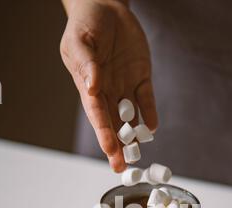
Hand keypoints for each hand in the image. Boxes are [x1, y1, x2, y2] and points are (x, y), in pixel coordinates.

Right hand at [60, 0, 157, 171]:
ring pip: (131, 117)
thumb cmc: (86, 25)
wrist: (106, 8)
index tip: (111, 152)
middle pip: (113, 125)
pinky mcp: (141, 78)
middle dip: (118, 147)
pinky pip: (146, 99)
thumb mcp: (80, 42)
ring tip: (140, 155)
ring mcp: (125, 87)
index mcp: (89, 87)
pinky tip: (152, 128)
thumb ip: (86, 64)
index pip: (97, 116)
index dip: (104, 135)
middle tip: (124, 168)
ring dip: (135, 136)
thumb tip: (93, 88)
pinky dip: (149, 113)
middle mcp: (108, 92)